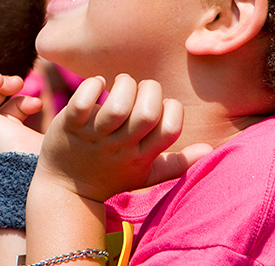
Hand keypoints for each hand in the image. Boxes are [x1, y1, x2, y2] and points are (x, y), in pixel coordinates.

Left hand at [36, 74, 211, 201]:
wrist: (64, 191)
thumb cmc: (110, 175)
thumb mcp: (144, 174)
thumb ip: (177, 164)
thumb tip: (210, 150)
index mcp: (142, 156)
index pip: (171, 130)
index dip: (172, 109)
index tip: (160, 106)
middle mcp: (120, 146)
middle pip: (146, 113)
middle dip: (149, 90)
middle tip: (138, 90)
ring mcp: (94, 136)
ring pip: (116, 106)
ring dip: (123, 85)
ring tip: (118, 83)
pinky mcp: (70, 125)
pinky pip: (82, 102)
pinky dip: (92, 85)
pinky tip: (97, 84)